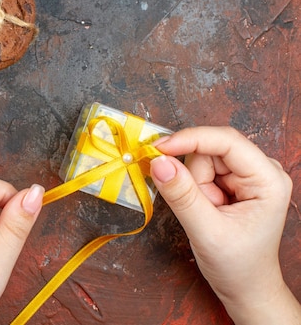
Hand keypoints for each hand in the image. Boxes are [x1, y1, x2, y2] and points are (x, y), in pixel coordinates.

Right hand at [150, 126, 300, 323]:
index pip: (227, 142)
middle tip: (196, 207)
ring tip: (205, 213)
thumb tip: (158, 162)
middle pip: (211, 149)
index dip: (190, 139)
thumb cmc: (237, 266)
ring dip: (193, 185)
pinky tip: (205, 208)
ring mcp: (247, 174)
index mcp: (268, 180)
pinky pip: (200, 170)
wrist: (246, 287)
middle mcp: (261, 170)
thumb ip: (182, 195)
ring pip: (202, 160)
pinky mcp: (233, 180)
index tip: (158, 149)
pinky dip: (193, 188)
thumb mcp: (206, 232)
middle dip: (193, 176)